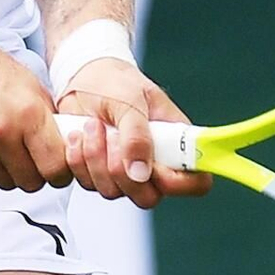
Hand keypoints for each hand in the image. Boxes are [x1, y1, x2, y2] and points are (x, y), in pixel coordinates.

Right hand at [0, 32, 72, 192]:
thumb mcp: (28, 85)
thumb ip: (49, 121)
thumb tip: (69, 150)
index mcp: (27, 112)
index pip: (58, 167)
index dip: (61, 171)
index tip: (57, 166)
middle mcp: (2, 132)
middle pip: (32, 182)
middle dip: (34, 173)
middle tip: (28, 156)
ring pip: (6, 183)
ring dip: (8, 171)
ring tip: (1, 144)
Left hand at [57, 58, 211, 208]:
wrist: (84, 77)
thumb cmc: (117, 83)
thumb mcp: (131, 102)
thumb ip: (137, 137)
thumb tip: (140, 173)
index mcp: (175, 144)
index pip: (196, 181)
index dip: (179, 183)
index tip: (154, 166)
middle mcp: (153, 164)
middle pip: (148, 197)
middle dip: (123, 172)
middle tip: (112, 136)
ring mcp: (125, 171)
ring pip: (113, 191)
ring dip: (96, 159)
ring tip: (93, 124)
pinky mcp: (97, 172)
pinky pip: (88, 183)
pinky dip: (78, 160)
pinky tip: (79, 135)